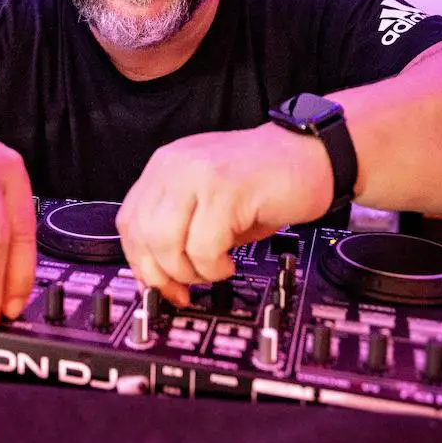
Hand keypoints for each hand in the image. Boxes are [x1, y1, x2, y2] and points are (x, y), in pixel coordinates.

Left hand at [115, 124, 332, 304]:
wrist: (311, 154)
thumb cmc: (266, 182)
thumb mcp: (209, 201)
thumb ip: (179, 228)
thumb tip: (159, 277)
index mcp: (166, 167)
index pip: (129, 221)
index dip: (140, 262)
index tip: (158, 285)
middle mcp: (176, 166)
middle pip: (142, 235)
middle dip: (162, 274)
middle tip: (186, 288)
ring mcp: (199, 175)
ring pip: (165, 242)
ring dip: (189, 271)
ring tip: (214, 269)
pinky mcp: (226, 191)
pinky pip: (203, 246)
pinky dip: (214, 266)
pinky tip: (230, 261)